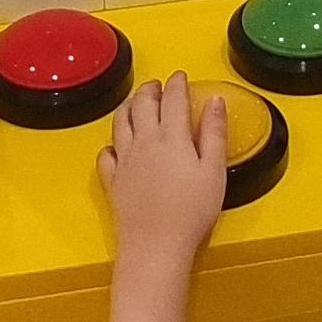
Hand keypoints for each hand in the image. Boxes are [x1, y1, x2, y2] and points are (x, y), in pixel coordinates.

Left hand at [100, 74, 226, 282]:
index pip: (173, 98)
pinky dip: (111, 144)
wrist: (156, 245)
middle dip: (150, 89)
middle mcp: (144, 142)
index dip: (177, 83)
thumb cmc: (191, 212)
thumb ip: (214, 133)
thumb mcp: (215, 171)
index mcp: (172, 137)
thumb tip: (215, 102)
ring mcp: (125, 160)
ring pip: (120, 122)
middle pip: (142, 104)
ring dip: (128, 107)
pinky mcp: (113, 180)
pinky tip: (116, 146)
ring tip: (135, 102)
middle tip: (158, 85)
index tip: (181, 76)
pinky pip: (106, 155)